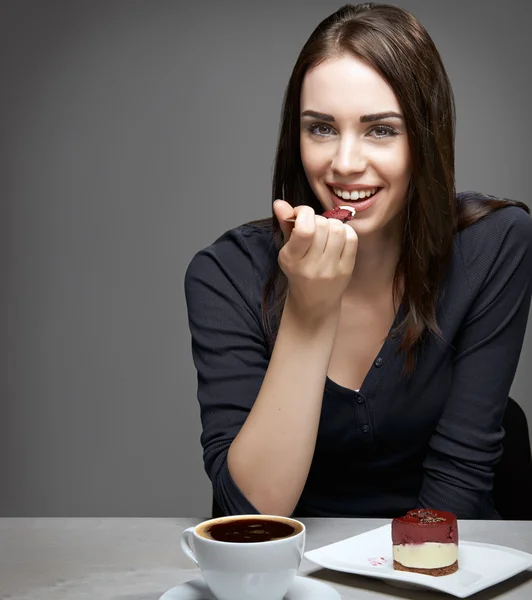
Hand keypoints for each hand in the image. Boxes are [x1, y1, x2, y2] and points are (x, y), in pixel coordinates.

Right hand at [273, 199, 357, 321]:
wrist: (313, 302)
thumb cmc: (299, 272)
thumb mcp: (288, 250)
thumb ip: (285, 225)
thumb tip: (280, 202)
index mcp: (291, 259)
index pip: (304, 229)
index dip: (304, 212)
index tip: (301, 214)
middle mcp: (311, 266)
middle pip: (322, 225)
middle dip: (318, 219)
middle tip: (314, 227)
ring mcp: (331, 269)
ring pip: (338, 229)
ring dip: (332, 224)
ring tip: (326, 231)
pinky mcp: (346, 270)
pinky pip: (352, 238)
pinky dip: (345, 231)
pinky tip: (338, 237)